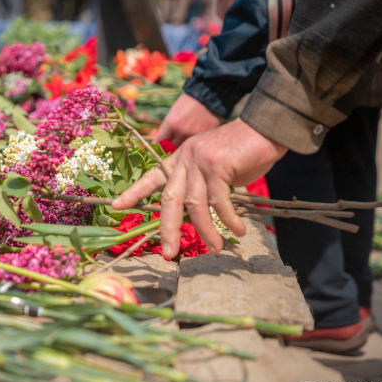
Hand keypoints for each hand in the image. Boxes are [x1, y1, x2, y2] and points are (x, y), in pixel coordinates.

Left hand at [112, 118, 287, 257]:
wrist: (266, 128)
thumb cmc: (243, 152)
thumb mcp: (214, 168)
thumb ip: (201, 186)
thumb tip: (196, 215)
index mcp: (180, 158)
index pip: (152, 177)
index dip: (134, 192)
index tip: (116, 206)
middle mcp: (185, 158)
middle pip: (170, 199)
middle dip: (167, 229)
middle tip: (168, 253)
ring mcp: (199, 160)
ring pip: (195, 204)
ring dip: (205, 231)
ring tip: (215, 248)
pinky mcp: (217, 165)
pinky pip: (219, 201)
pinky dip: (228, 219)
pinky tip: (236, 230)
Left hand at [154, 94, 221, 146]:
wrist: (208, 94)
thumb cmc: (188, 102)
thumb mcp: (173, 113)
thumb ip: (169, 129)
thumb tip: (163, 143)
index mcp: (170, 124)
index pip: (158, 143)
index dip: (157, 147)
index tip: (158, 149)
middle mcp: (181, 132)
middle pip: (170, 150)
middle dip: (169, 149)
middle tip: (170, 149)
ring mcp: (194, 135)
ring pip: (184, 150)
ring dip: (182, 148)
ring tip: (184, 144)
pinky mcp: (205, 137)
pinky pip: (195, 145)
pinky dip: (194, 144)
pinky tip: (195, 140)